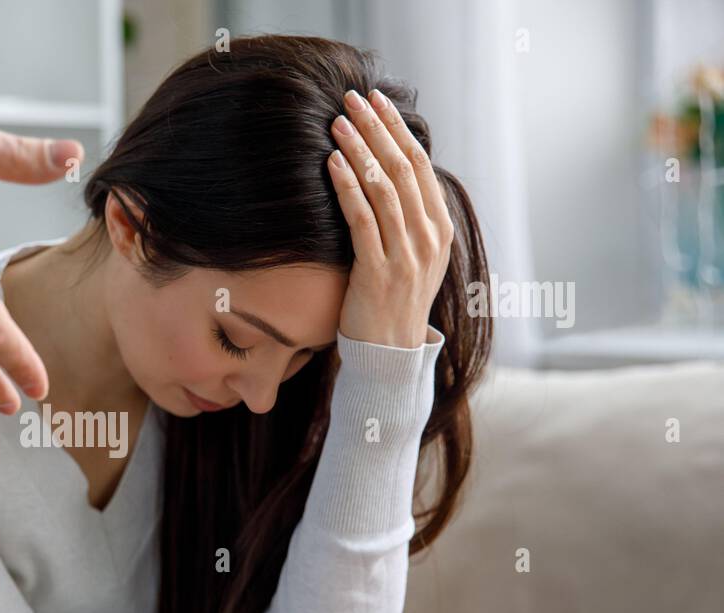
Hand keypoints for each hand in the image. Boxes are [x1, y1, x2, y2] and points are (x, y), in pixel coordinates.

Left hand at [327, 88, 455, 348]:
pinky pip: (363, 220)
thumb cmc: (390, 300)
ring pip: (384, 188)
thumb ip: (407, 217)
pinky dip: (348, 187)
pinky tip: (333, 163)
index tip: (375, 100)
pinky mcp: (379, 272)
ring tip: (337, 122)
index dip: (396, 128)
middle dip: (377, 128)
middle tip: (353, 98)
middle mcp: (428, 237)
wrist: (388, 353)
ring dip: (359, 149)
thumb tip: (387, 173)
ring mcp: (406, 255)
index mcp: (438, 227)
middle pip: (402, 167)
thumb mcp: (410, 254)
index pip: (418, 164)